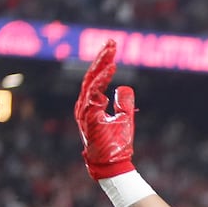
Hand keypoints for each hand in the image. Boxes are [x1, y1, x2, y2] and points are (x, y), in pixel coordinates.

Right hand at [74, 40, 136, 179]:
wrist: (112, 164)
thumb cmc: (117, 146)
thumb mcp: (124, 119)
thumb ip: (123, 103)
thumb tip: (123, 87)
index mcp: (91, 106)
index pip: (95, 80)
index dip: (104, 64)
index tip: (113, 50)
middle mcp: (84, 106)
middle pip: (91, 76)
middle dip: (101, 58)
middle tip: (111, 42)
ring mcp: (84, 110)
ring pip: (90, 80)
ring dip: (101, 63)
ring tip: (111, 49)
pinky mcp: (87, 114)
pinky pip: (93, 91)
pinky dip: (102, 78)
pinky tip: (112, 67)